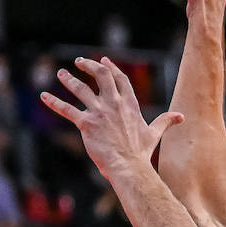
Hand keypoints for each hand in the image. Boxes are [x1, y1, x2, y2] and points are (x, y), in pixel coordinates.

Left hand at [41, 57, 183, 184]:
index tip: (104, 60)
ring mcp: (99, 112)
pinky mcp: (86, 124)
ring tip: (61, 73)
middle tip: (80, 62)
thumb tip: (181, 116)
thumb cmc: (141, 152)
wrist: (129, 166)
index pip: (120, 79)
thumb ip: (166, 121)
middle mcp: (114, 103)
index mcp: (129, 103)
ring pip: (81, 89)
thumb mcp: (155, 133)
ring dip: (69, 80)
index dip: (111, 68)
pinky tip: (43, 95)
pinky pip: (67, 110)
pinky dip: (54, 102)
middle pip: (101, 75)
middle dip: (90, 66)